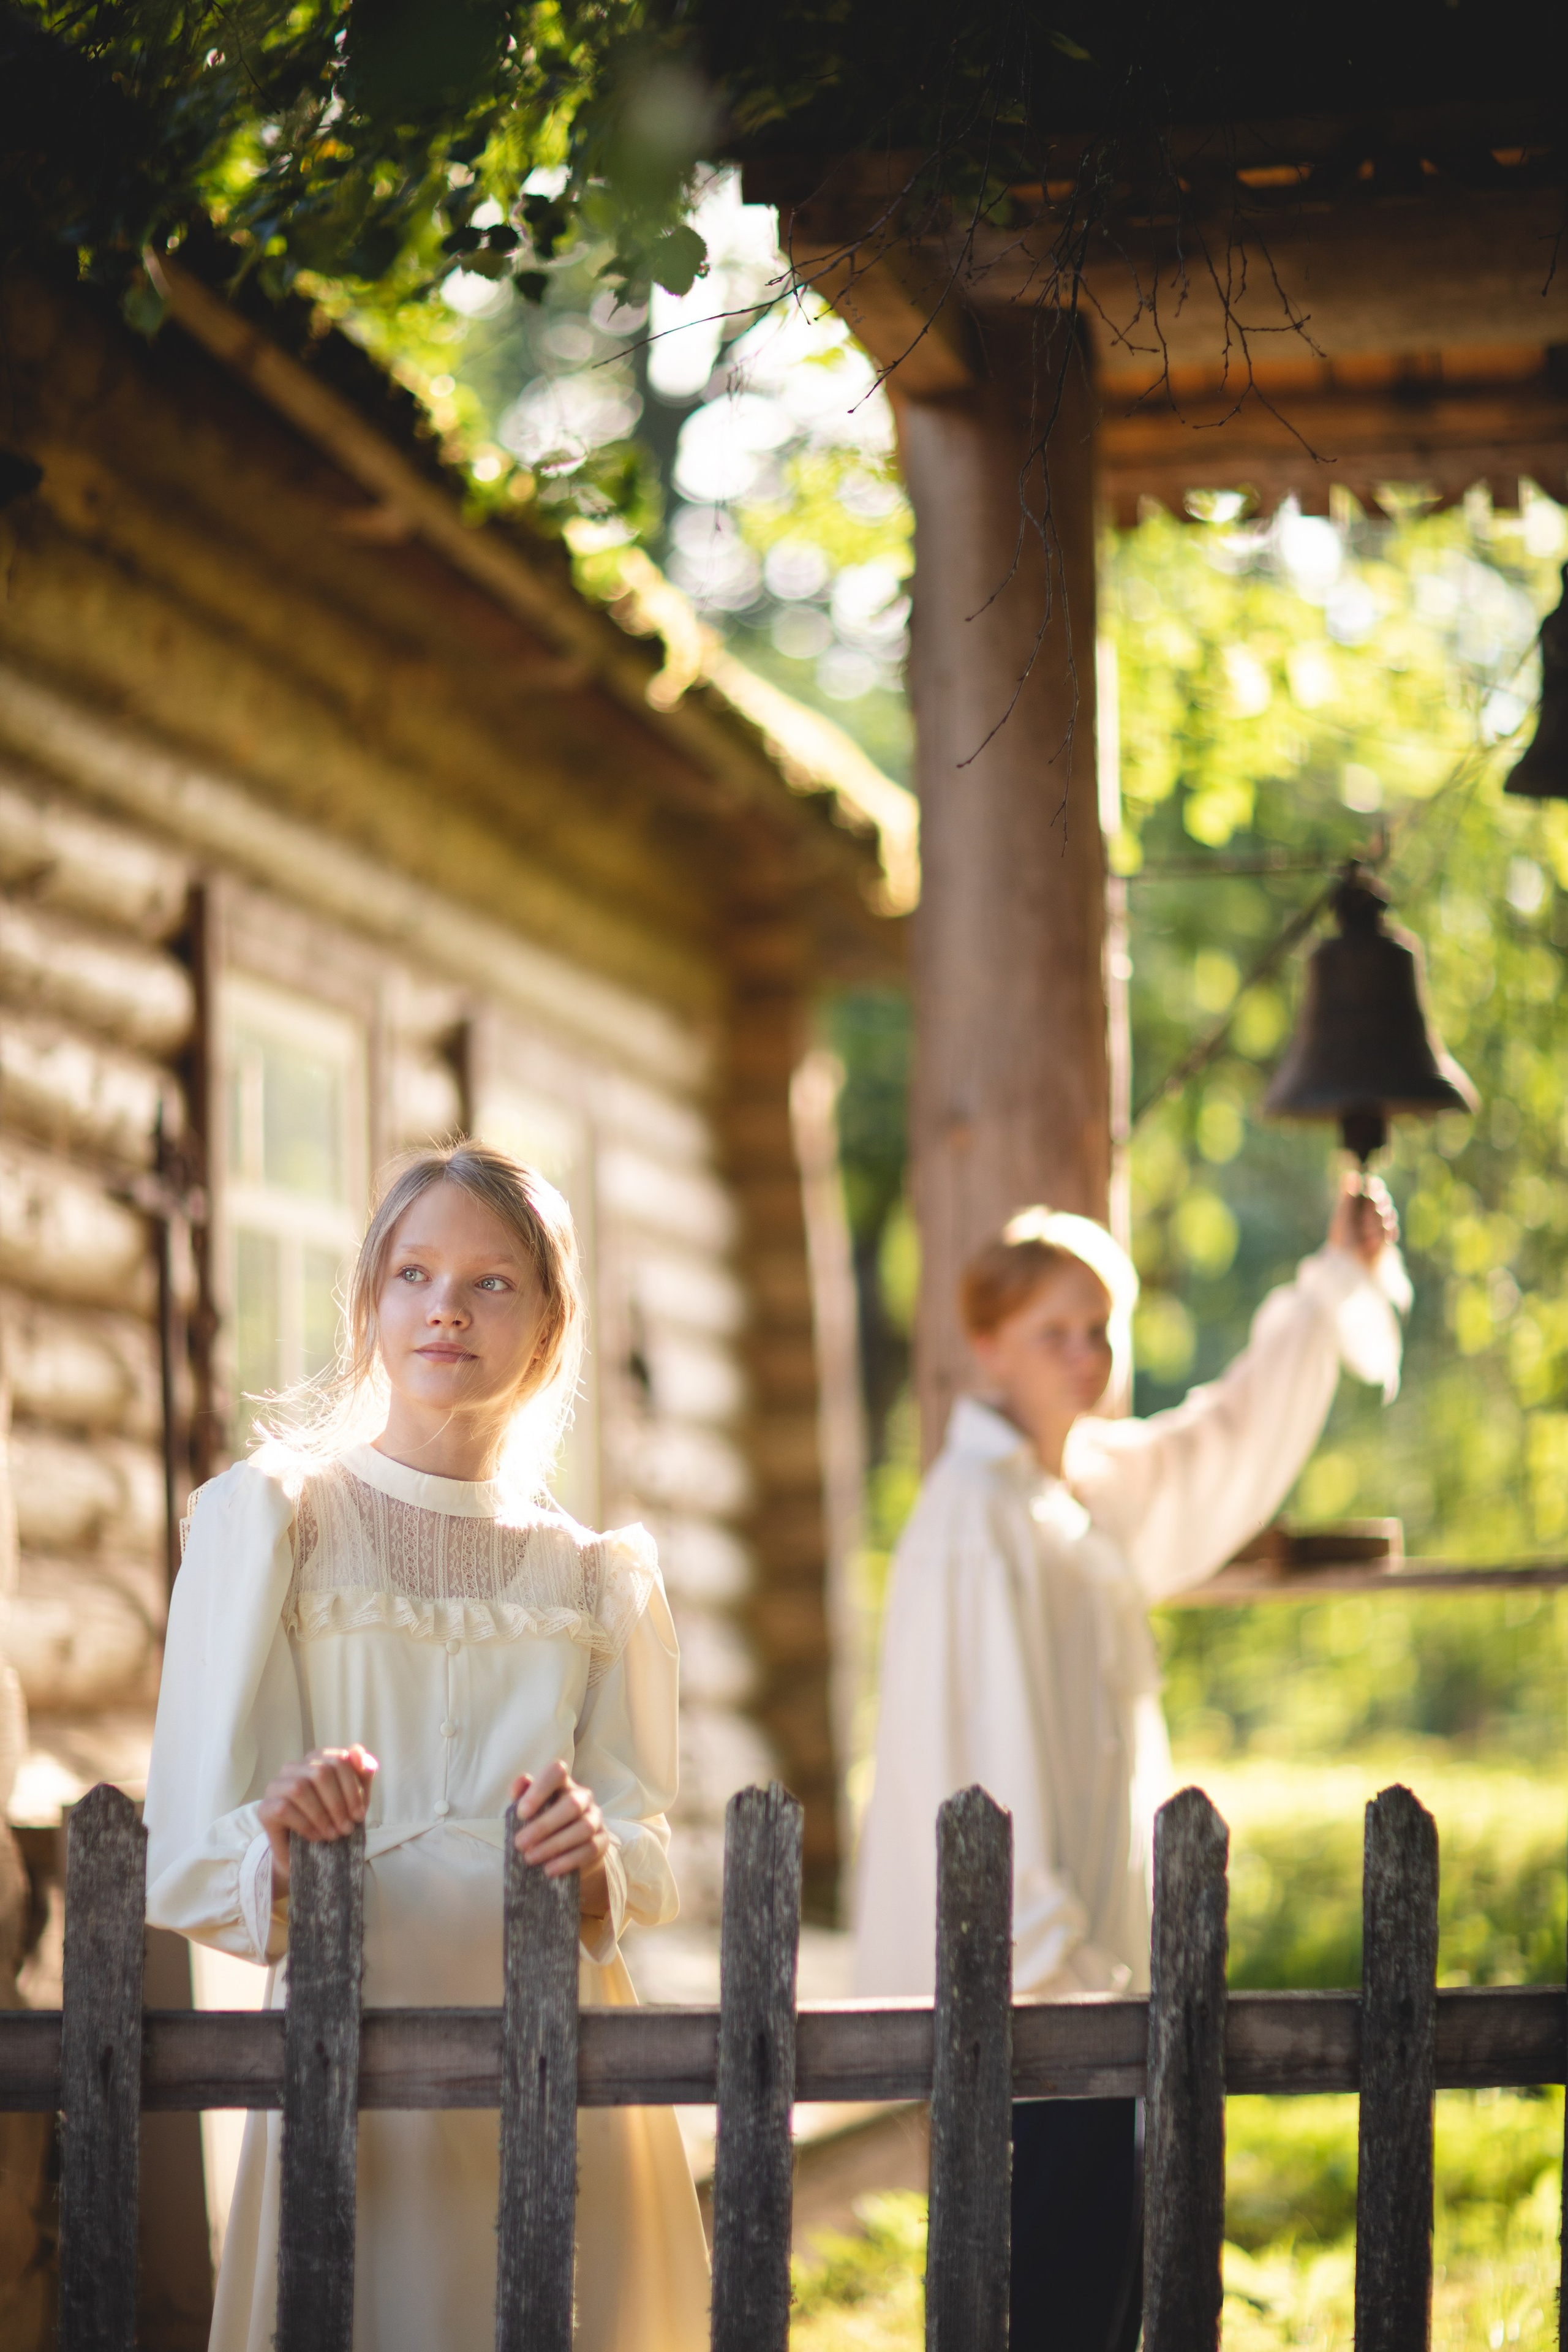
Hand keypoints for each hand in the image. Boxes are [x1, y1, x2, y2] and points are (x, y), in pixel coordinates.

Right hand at [258, 1745, 377, 1891]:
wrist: (307, 1853)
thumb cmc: (333, 1819)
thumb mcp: (355, 1797)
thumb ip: (361, 1772)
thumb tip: (358, 1751)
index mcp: (316, 1758)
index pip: (339, 1760)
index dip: (352, 1788)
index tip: (359, 1815)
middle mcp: (293, 1767)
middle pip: (320, 1772)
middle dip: (338, 1803)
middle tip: (346, 1828)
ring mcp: (275, 1786)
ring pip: (300, 1788)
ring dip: (321, 1815)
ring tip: (332, 1834)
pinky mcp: (264, 1808)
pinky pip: (284, 1809)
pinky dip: (305, 1825)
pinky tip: (316, 1837)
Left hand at [511, 1760, 609, 1920]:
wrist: (567, 1852)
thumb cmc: (542, 1825)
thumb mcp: (528, 1810)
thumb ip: (521, 1795)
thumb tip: (521, 1782)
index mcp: (563, 1784)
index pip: (557, 1772)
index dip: (540, 1790)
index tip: (521, 1813)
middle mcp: (583, 1797)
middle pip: (571, 1804)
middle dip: (543, 1825)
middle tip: (519, 1843)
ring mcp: (596, 1818)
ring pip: (583, 1828)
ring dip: (554, 1845)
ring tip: (530, 1858)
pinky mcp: (602, 1841)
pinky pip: (589, 1849)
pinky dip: (567, 1860)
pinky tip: (549, 1869)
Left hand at [1328, 1170, 1397, 1267]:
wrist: (1346, 1265)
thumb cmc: (1341, 1239)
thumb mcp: (1343, 1216)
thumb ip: (1348, 1197)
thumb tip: (1351, 1174)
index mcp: (1361, 1206)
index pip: (1374, 1190)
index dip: (1375, 1186)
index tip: (1371, 1183)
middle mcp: (1372, 1214)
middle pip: (1384, 1201)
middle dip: (1378, 1202)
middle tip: (1373, 1203)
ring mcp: (1381, 1227)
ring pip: (1389, 1215)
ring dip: (1377, 1221)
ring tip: (1365, 1230)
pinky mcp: (1387, 1240)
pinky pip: (1392, 1232)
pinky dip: (1384, 1234)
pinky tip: (1376, 1237)